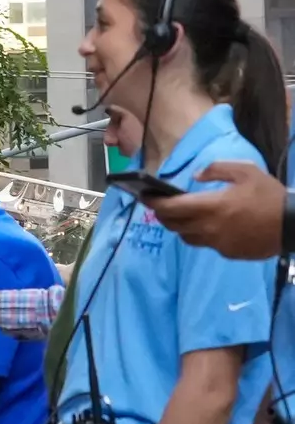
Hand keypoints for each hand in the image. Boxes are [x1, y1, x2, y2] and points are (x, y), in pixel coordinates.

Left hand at [153, 162, 285, 260]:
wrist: (293, 225)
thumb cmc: (269, 195)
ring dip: (179, 226)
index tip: (144, 196)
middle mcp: (209, 228)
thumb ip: (215, 170)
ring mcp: (217, 243)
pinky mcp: (227, 253)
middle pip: (172, 224)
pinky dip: (199, 234)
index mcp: (211, 206)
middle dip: (162, 214)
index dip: (154, 202)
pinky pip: (205, 244)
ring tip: (181, 215)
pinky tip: (207, 225)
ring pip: (186, 237)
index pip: (170, 207)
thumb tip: (195, 177)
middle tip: (159, 205)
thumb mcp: (245, 171)